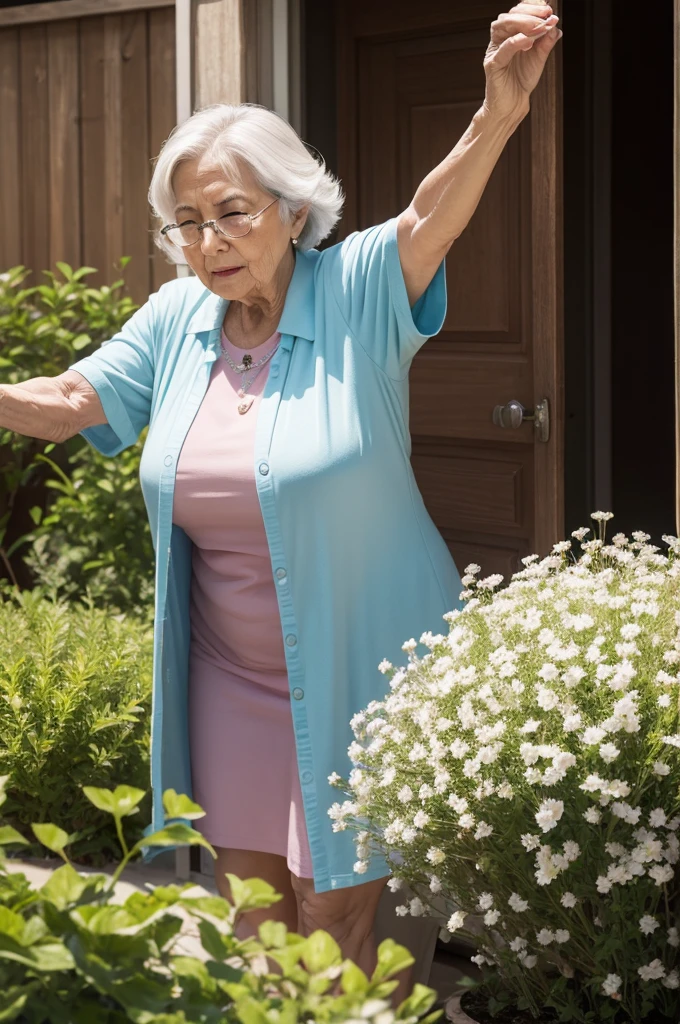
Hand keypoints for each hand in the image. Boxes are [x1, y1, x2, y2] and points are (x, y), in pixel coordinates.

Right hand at [483, 2, 561, 121]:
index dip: (533, 6)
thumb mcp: (540, 57)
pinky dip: (517, 41)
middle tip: (548, 16)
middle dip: (531, 13)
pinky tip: (530, 42)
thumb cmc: (522, 79)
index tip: (549, 9)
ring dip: (524, 23)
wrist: (513, 104)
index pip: (518, 10)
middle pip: (510, 15)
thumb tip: (555, 26)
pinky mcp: (493, 64)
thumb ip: (546, 41)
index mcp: (511, 32)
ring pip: (503, 26)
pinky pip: (504, 48)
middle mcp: (501, 37)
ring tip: (540, 27)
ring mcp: (495, 49)